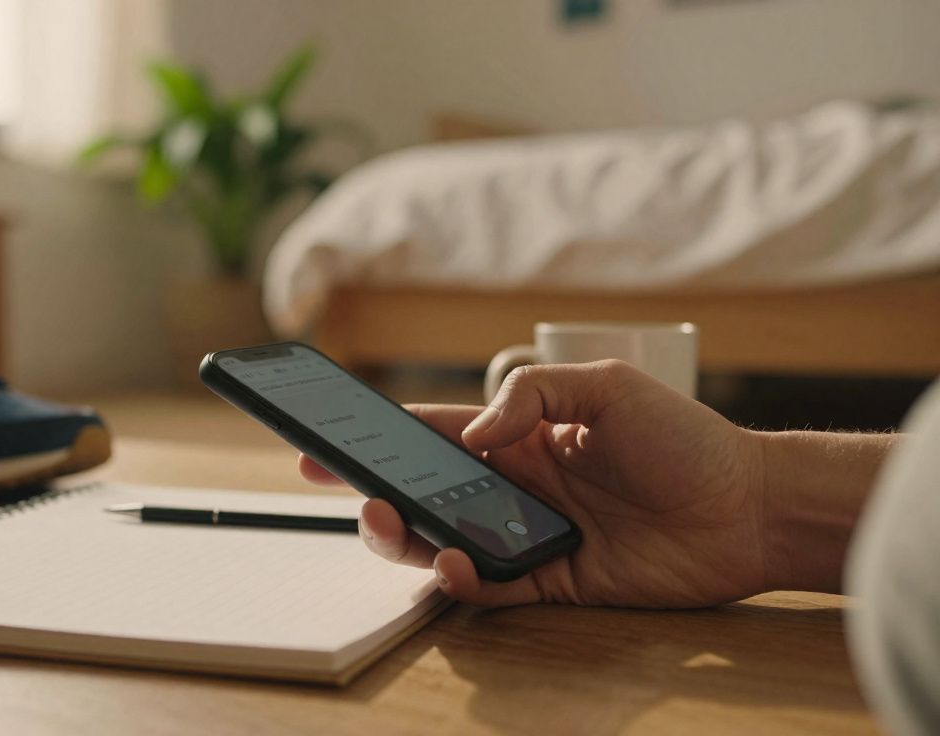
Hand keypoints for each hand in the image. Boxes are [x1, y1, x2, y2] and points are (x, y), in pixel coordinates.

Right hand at [300, 360, 769, 608]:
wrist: (750, 507)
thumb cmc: (686, 438)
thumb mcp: (607, 385)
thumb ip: (531, 396)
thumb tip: (474, 436)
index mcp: (519, 436)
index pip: (431, 435)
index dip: (375, 438)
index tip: (322, 439)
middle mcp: (515, 487)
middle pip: (425, 494)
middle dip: (378, 494)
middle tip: (353, 493)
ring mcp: (530, 536)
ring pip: (446, 543)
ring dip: (410, 538)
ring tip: (394, 525)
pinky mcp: (554, 581)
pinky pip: (493, 587)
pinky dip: (466, 579)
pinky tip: (459, 564)